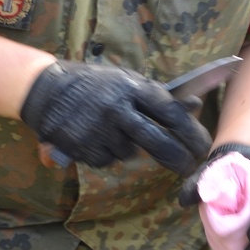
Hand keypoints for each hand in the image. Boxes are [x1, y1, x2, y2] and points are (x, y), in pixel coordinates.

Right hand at [21, 61, 211, 176]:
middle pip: (158, 142)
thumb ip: (158, 96)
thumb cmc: (93, 84)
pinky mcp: (84, 147)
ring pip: (130, 152)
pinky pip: (107, 159)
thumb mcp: (126, 80)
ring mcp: (100, 129)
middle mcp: (118, 109)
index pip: (172, 113)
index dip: (192, 132)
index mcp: (132, 88)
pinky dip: (106, 153)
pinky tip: (94, 137)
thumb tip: (194, 106)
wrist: (46, 89)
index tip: (203, 146)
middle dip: (178, 159)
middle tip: (189, 168)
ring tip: (111, 131)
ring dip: (128, 148)